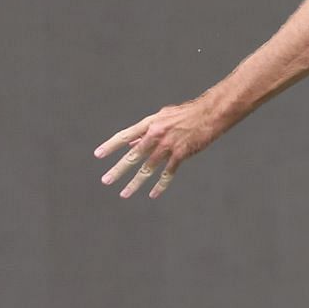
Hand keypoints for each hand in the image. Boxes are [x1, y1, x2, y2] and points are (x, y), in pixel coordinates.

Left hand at [95, 98, 224, 199]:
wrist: (210, 113)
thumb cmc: (187, 114)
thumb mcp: (163, 117)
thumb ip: (146, 131)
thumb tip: (131, 143)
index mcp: (150, 123)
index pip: (125, 135)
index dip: (111, 145)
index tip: (98, 155)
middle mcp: (156, 134)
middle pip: (133, 155)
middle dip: (118, 169)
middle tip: (106, 180)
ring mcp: (168, 145)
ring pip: (147, 168)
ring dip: (135, 183)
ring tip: (124, 194)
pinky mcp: (181, 154)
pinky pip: (167, 173)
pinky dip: (160, 185)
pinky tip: (152, 194)